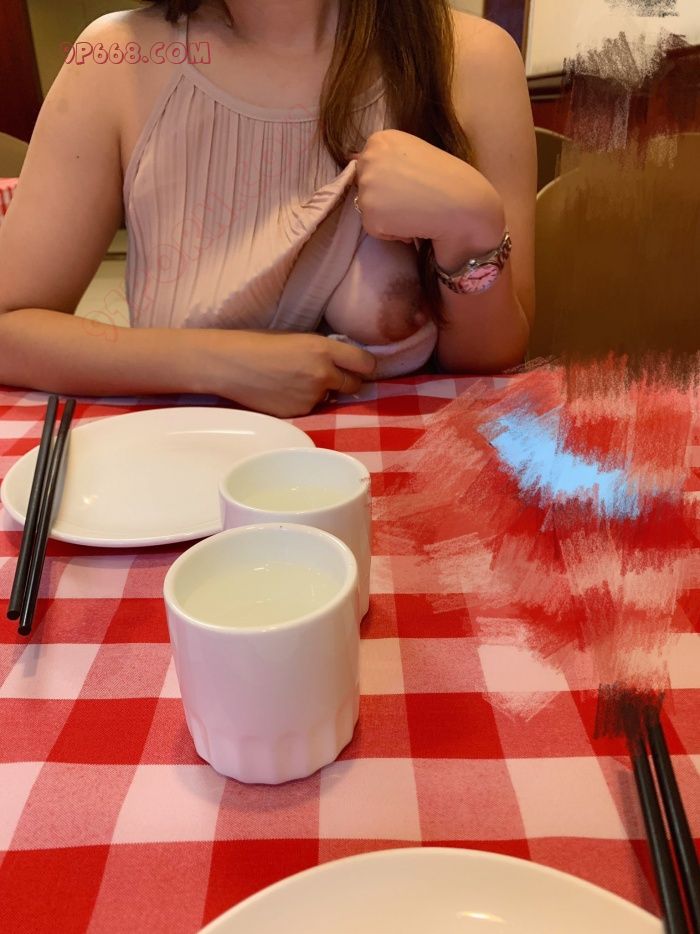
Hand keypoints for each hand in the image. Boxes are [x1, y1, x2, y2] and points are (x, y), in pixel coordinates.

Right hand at [198, 330, 375, 416]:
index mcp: (323, 349)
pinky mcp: (299, 413)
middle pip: (355, 385)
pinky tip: (284, 392)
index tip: (362, 368)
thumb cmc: (260, 345)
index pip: (365, 363)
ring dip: (323, 393)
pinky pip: (312, 409)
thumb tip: (344, 363)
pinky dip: (304, 402)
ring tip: (296, 382)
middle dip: (349, 382)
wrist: (230, 365)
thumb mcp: (299, 339)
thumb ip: (324, 352)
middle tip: (336, 377)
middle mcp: (322, 374)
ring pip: (331, 399)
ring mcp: (311, 397)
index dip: (366, 367)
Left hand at [352, 130, 504, 253]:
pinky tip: (413, 223)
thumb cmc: (448, 180)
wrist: (466, 204)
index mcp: (380, 139)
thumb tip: (352, 160)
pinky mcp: (370, 213)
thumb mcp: (412, 155)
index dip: (390, 182)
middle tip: (415, 199)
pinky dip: (392, 233)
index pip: (369, 168)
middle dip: (386, 198)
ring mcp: (367, 185)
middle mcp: (368, 157)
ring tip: (415, 211)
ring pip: (368, 210)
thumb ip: (387, 159)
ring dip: (389, 217)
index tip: (412, 184)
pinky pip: (374, 230)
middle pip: (364, 188)